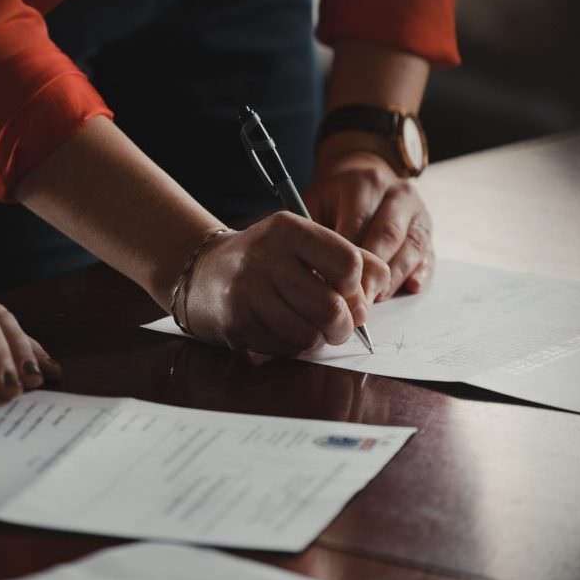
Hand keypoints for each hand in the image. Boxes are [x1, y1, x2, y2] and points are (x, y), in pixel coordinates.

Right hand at [181, 212, 390, 355]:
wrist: (203, 272)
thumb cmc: (268, 259)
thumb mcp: (306, 243)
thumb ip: (351, 259)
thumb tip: (376, 294)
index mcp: (289, 230)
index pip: (348, 263)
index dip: (357, 286)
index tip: (347, 291)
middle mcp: (265, 257)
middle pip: (332, 308)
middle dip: (343, 326)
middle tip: (338, 325)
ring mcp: (247, 292)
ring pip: (309, 336)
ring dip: (317, 339)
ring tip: (308, 327)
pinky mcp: (236, 324)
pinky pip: (284, 350)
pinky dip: (292, 348)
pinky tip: (281, 331)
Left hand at [306, 145, 434, 298]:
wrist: (363, 174)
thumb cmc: (334, 197)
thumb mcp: (316, 202)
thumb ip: (316, 233)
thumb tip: (315, 274)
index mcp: (366, 183)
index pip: (358, 224)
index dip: (347, 259)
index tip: (334, 286)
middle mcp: (398, 194)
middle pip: (388, 237)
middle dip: (372, 273)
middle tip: (356, 302)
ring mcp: (418, 212)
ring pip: (411, 248)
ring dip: (394, 278)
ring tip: (375, 300)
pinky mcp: (428, 230)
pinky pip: (429, 255)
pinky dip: (421, 274)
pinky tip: (410, 288)